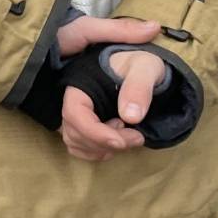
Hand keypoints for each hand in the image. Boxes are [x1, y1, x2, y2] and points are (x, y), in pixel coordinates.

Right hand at [55, 17, 160, 163]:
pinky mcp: (83, 125)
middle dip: (105, 143)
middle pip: (74, 133)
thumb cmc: (141, 65)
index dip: (95, 133)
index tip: (122, 142)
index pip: (74, 114)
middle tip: (137, 137)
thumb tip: (130, 117)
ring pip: (76, 143)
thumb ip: (139, 87)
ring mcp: (76, 114)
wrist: (142, 68)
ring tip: (127, 136)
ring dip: (102, 148)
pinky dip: (97, 152)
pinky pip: (79, 147)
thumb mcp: (145, 68)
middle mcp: (72, 101)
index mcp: (80, 85)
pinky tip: (117, 142)